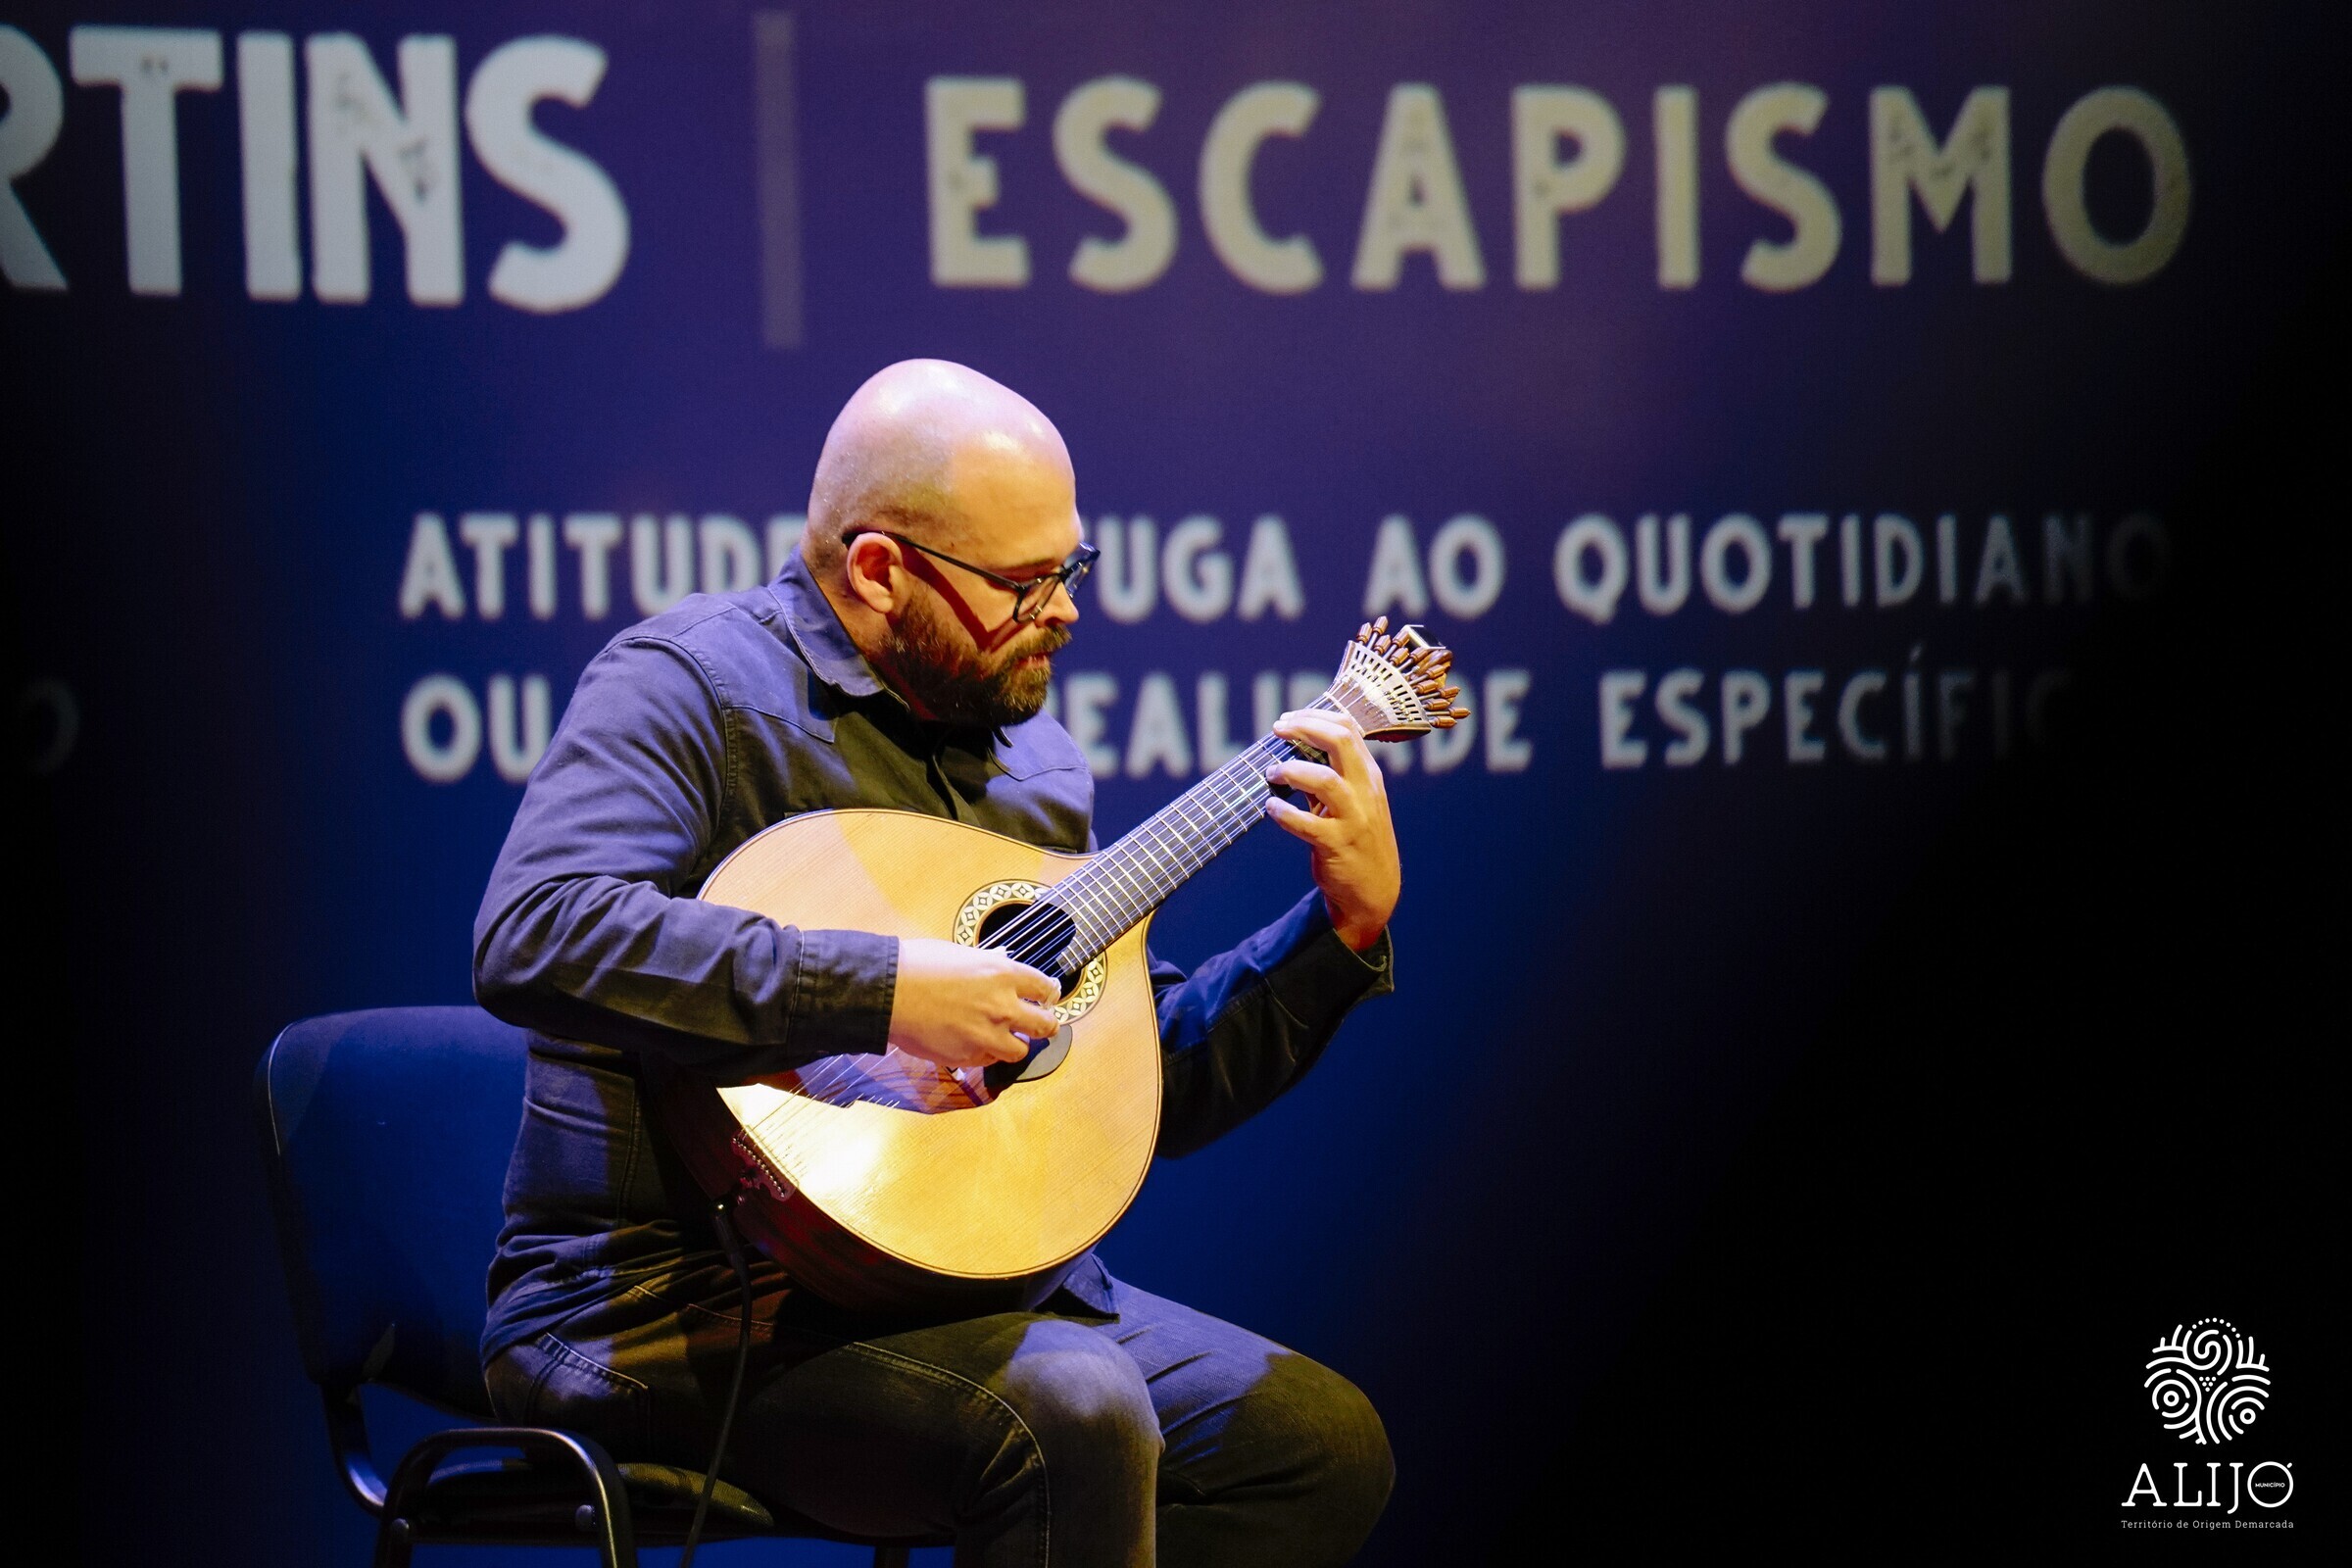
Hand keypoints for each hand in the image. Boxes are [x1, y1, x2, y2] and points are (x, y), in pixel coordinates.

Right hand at [888, 937, 1061, 1068]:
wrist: (888, 992)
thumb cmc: (918, 965)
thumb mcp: (962, 954)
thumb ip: (989, 965)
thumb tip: (1002, 965)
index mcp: (1003, 973)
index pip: (1045, 988)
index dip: (1048, 994)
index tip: (1047, 997)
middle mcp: (1002, 1006)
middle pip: (1046, 1025)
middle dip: (1047, 1025)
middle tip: (1043, 1025)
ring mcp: (987, 1034)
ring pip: (1021, 1050)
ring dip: (1017, 1044)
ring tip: (1007, 1038)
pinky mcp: (968, 1055)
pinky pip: (990, 1060)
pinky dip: (988, 1053)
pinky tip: (976, 1043)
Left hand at [1265, 710, 1401, 951]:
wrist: (1374, 890)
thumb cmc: (1354, 838)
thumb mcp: (1351, 801)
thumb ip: (1328, 774)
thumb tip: (1292, 745)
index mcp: (1369, 776)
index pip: (1348, 728)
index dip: (1315, 716)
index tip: (1288, 718)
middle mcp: (1366, 792)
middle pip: (1340, 742)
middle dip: (1305, 728)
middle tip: (1277, 730)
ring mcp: (1354, 819)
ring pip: (1326, 780)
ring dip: (1292, 770)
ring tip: (1271, 773)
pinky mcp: (1337, 845)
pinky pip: (1308, 824)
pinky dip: (1285, 813)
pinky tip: (1271, 808)